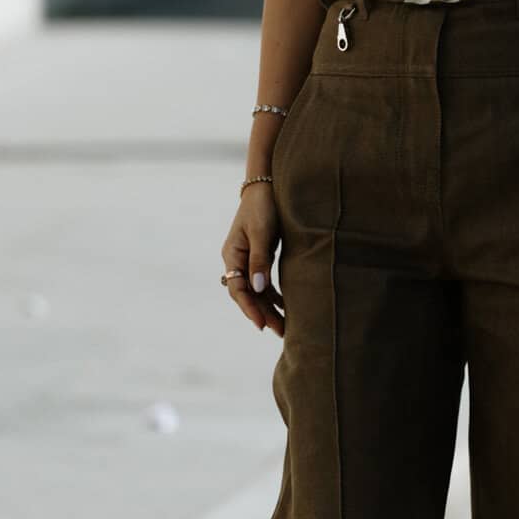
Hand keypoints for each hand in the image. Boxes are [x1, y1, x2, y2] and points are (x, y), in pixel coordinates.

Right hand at [221, 186, 284, 335]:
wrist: (267, 186)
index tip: (262, 325)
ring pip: (257, 291)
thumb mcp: (261, 232)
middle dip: (263, 313)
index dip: (250, 308)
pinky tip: (286, 306)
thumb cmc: (263, 206)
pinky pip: (265, 283)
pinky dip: (274, 295)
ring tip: (285, 327)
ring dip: (270, 308)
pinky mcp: (261, 256)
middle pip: (248, 294)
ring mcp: (249, 259)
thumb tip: (257, 288)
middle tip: (280, 332)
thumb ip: (260, 260)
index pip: (238, 289)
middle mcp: (237, 260)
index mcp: (232, 254)